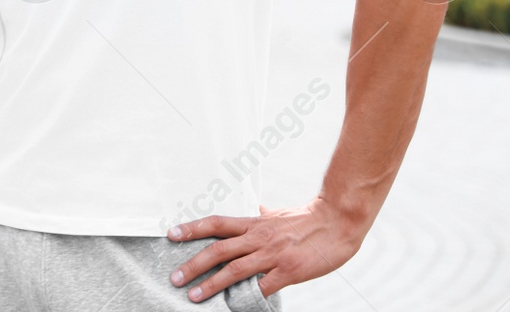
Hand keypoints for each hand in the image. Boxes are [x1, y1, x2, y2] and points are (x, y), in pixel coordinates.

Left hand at [166, 197, 367, 302]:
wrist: (338, 222)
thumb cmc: (308, 219)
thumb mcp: (278, 214)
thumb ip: (262, 214)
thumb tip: (252, 208)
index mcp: (254, 223)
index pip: (216, 223)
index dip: (192, 228)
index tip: (171, 234)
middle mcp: (258, 238)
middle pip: (218, 249)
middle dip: (193, 264)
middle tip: (175, 277)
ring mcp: (272, 255)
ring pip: (234, 270)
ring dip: (211, 284)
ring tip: (194, 295)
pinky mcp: (288, 272)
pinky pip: (262, 287)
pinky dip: (247, 297)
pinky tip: (234, 304)